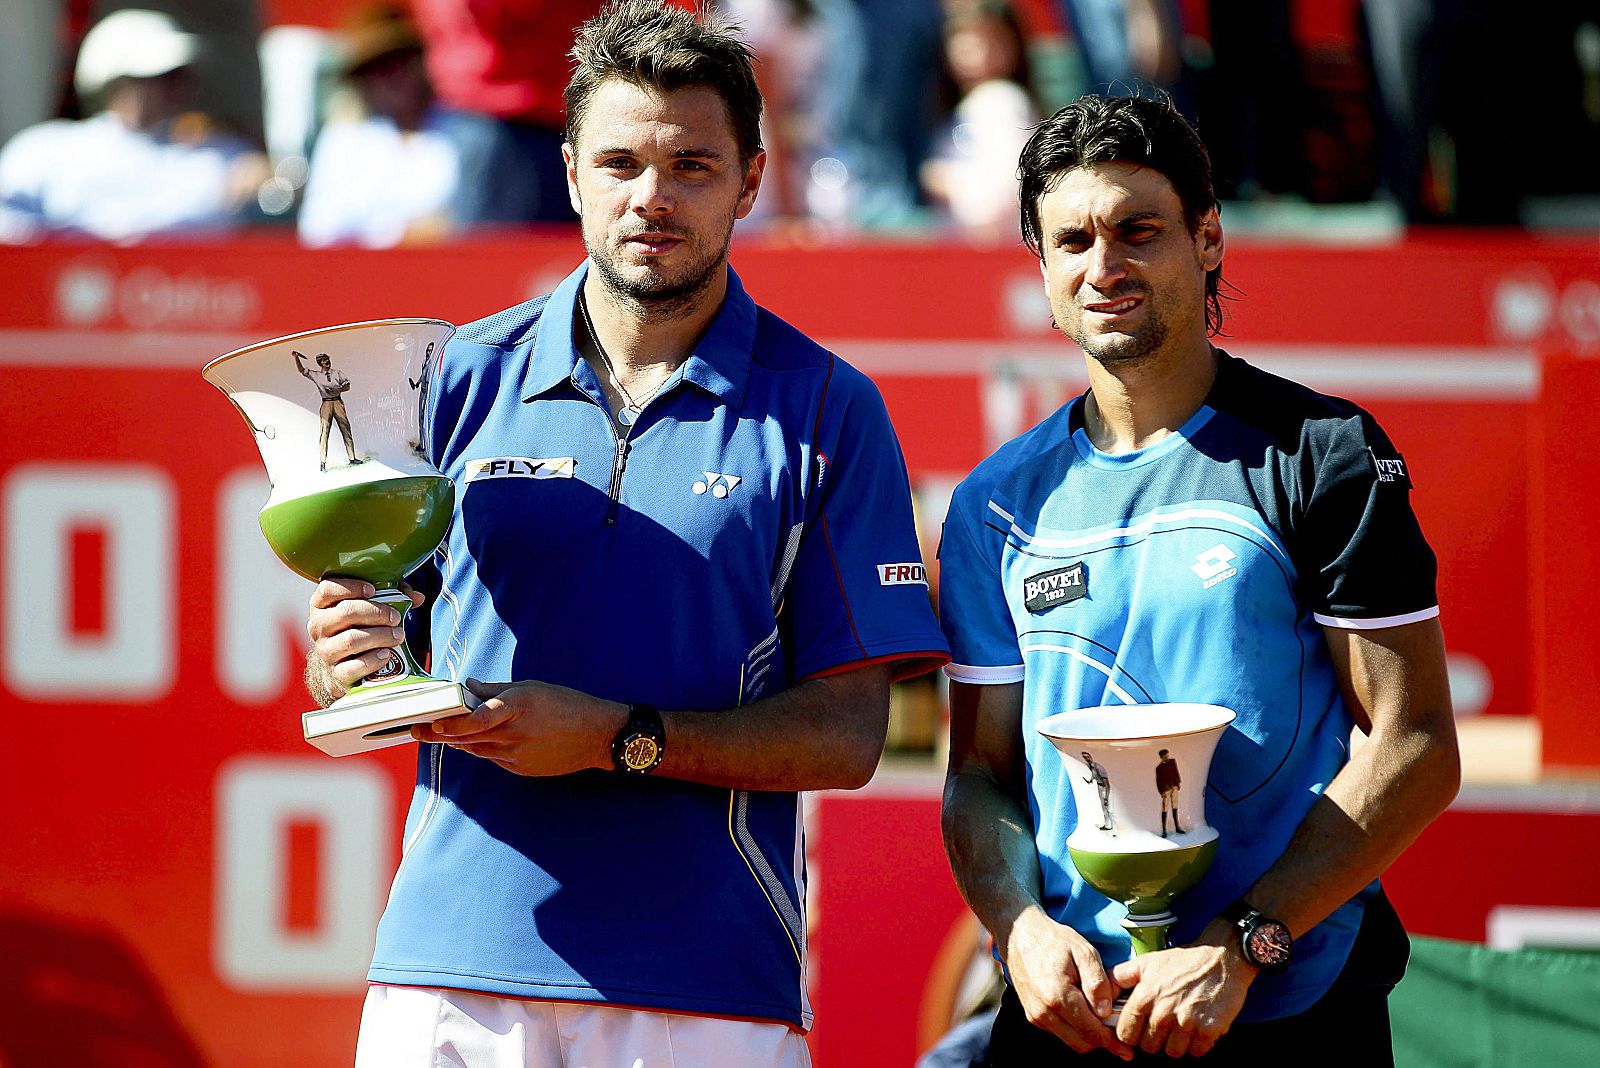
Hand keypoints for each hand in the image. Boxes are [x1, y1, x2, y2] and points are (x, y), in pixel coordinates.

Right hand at [305, 577, 421, 701]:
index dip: (351, 587)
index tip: (373, 590)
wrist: (341, 668)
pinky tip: (387, 654)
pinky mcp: (336, 674)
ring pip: (351, 640)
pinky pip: (355, 666)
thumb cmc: (357, 629)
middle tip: (395, 617)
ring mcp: (325, 651)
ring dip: (380, 636)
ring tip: (398, 635)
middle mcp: (318, 627)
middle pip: (345, 612)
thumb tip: (417, 597)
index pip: (328, 589)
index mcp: (322, 606)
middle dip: (376, 612)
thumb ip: (391, 596)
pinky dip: (374, 660)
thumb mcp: (367, 609)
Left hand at [412, 680, 627, 776]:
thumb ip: (497, 690)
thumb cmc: (568, 705)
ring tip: (439, 733)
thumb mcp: (532, 687)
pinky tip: (476, 740)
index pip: (478, 717)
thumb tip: (469, 687)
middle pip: (467, 736)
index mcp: (518, 706)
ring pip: (475, 749)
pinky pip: (492, 758)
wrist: (597, 736)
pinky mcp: (520, 769)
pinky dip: (481, 748)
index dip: (454, 722)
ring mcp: (516, 755)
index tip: (434, 721)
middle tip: (417, 729)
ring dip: (457, 741)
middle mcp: (514, 733)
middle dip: (439, 733)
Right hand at [1004, 907, 1132, 1059]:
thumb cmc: (1054, 940)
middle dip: (1102, 1041)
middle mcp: (1044, 1012)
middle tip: (1118, 1029)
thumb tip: (1106, 1012)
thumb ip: (1097, 983)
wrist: (1020, 934)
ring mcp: (1036, 1016)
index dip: (1112, 1043)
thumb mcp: (1083, 952)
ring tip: (1102, 1017)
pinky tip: (1084, 1011)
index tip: (1128, 1049)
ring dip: (1089, 1036)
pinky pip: (1060, 1032)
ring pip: (1071, 1041)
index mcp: (1058, 996)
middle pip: (1082, 1043)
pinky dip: (1076, 1029)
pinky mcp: (1033, 1015)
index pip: (1091, 1032)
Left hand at [1109, 922, 1255, 1056]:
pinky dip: (1197, 1044)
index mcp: (1145, 997)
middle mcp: (1164, 1012)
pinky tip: (1198, 1027)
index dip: (1131, 1034)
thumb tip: (1102, 994)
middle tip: (1164, 1025)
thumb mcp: (1146, 962)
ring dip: (1177, 1043)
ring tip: (1182, 1025)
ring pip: (1173, 1052)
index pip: (1126, 1034)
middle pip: (1149, 1047)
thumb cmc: (1182, 961)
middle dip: (1154, 1039)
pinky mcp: (1209, 1029)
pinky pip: (1197, 1051)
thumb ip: (1119, 977)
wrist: (1223, 957)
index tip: (1139, 1030)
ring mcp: (1187, 1022)